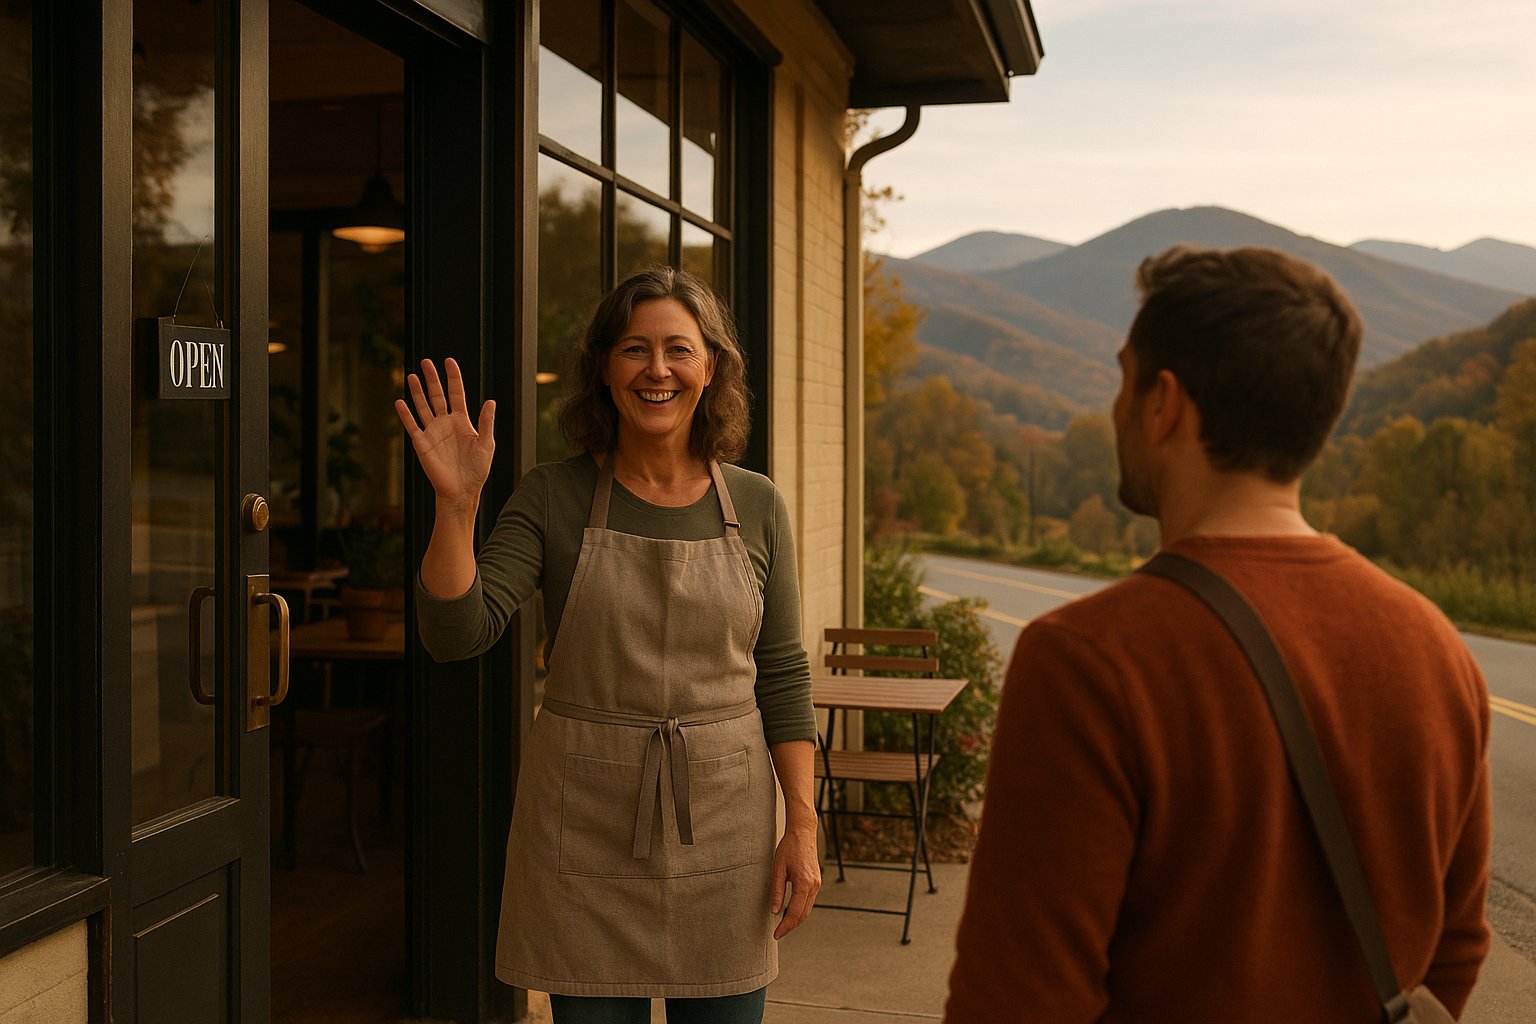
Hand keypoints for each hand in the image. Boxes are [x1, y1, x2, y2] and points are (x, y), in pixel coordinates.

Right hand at [395, 358, 495, 512]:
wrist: (462, 490)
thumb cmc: (477, 470)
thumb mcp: (486, 444)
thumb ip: (486, 422)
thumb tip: (490, 401)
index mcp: (462, 421)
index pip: (456, 394)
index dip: (453, 378)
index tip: (449, 361)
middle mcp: (445, 423)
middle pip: (437, 395)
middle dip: (432, 379)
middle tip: (426, 362)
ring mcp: (433, 432)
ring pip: (423, 407)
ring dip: (417, 392)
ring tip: (412, 375)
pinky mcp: (422, 444)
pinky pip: (412, 426)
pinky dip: (405, 415)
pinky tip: (400, 402)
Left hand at [770, 822, 820, 939]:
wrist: (803, 833)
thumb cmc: (789, 847)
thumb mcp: (778, 869)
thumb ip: (777, 892)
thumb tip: (775, 911)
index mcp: (804, 884)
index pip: (794, 913)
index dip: (785, 926)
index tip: (776, 935)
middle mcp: (814, 886)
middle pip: (803, 914)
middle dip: (791, 926)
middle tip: (778, 934)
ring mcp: (817, 884)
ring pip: (808, 909)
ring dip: (796, 919)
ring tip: (783, 926)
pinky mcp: (817, 881)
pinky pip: (810, 901)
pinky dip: (801, 910)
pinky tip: (792, 911)